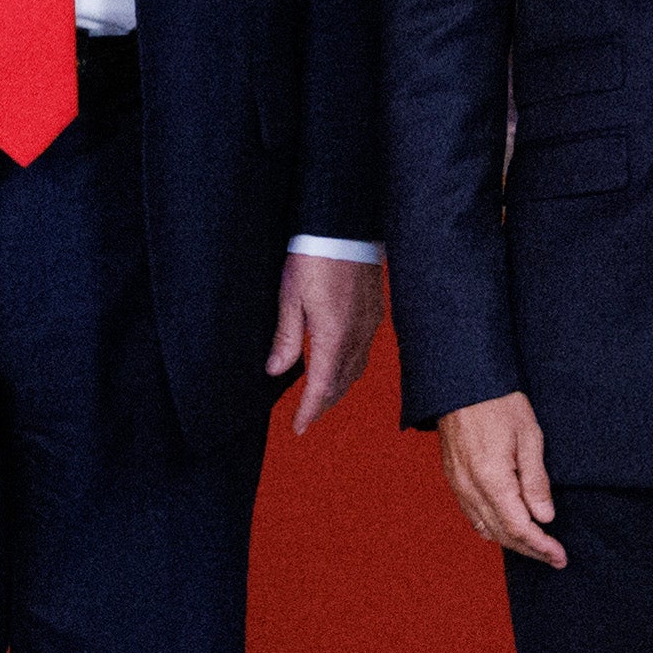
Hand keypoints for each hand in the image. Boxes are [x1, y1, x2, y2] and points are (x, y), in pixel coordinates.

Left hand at [273, 252, 385, 431]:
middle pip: (341, 383)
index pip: (321, 386)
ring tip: (322, 396)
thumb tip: (277, 370)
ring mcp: (370, 324)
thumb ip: (286, 337)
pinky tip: (340, 363)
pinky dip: (351, 366)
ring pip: (356, 369)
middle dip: (324, 403)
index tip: (298, 428)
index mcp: (333, 336)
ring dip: (338, 387)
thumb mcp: (290, 297)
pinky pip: (365, 350)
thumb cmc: (315, 256)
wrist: (344, 225)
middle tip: (307, 417)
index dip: (309, 410)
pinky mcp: (375, 311)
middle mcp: (356, 335)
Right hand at [438, 390, 564, 567]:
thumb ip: (536, 481)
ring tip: (536, 546)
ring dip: (512, 543)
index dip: (541, 546)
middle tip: (555, 558)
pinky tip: (508, 527)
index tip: (560, 556)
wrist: (461, 383)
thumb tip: (545, 517)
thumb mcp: (529, 436)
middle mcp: (471, 489)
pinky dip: (493, 529)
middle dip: (530, 550)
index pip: (520, 528)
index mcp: (492, 480)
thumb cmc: (498, 403)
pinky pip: (473, 516)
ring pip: (485, 529)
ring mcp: (459, 486)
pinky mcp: (454, 480)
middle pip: (502, 535)